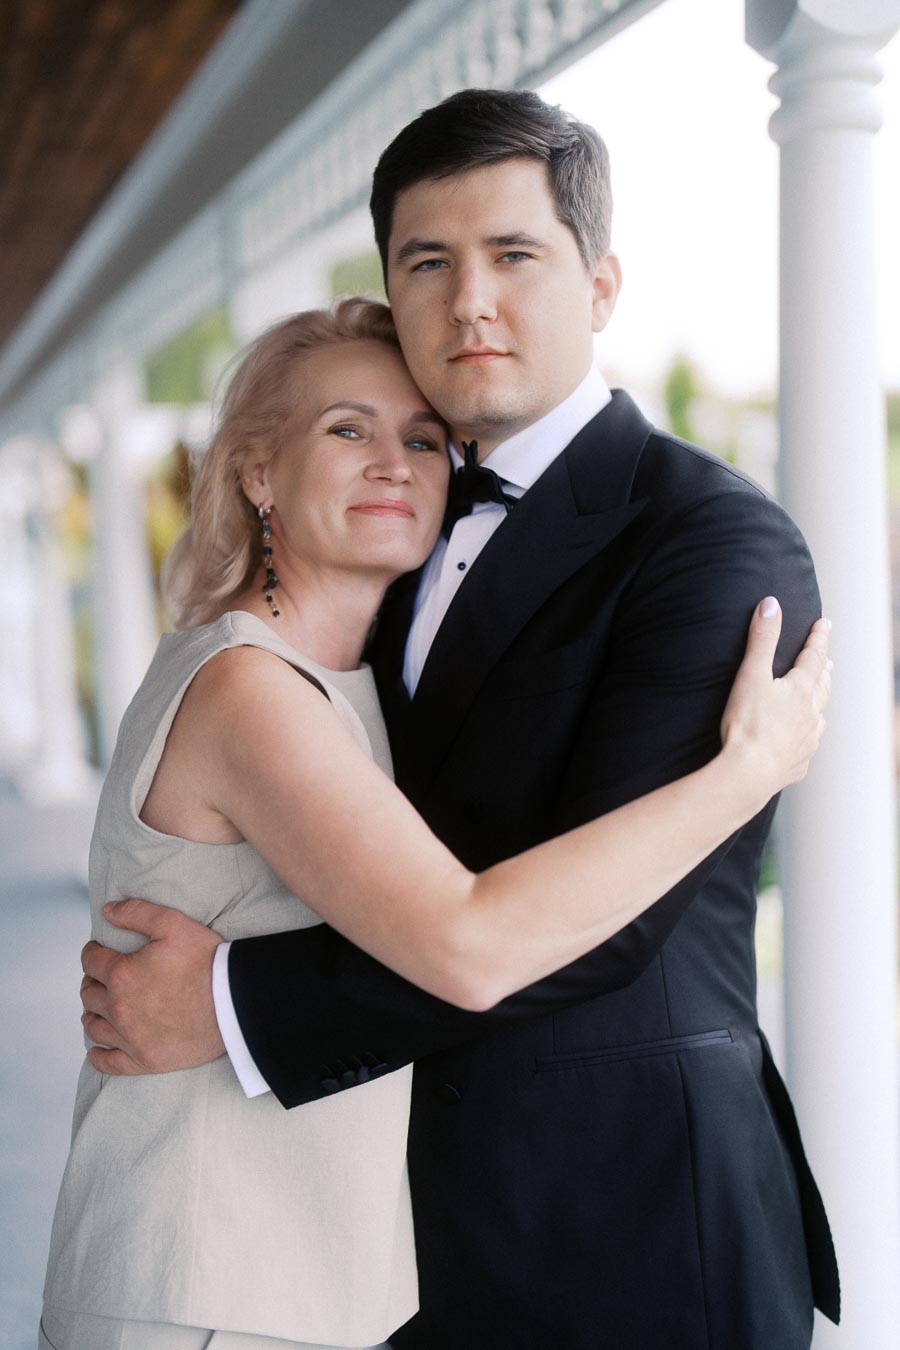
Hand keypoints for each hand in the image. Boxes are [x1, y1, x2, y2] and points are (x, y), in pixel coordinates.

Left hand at [80, 899, 225, 1074]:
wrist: (234, 1002)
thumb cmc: (207, 963)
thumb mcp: (173, 924)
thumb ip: (136, 913)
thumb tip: (107, 911)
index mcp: (122, 975)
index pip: (91, 961)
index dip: (93, 952)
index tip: (98, 951)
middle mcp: (119, 1008)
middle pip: (89, 994)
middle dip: (93, 981)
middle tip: (102, 976)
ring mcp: (130, 1038)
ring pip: (94, 1026)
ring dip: (93, 1013)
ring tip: (101, 1007)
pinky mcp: (144, 1060)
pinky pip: (109, 1062)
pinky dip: (99, 1055)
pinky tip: (97, 1049)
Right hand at [720, 598, 830, 800]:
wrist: (748, 774)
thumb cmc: (747, 724)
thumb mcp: (750, 675)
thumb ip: (761, 639)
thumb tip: (771, 605)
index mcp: (800, 690)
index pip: (814, 657)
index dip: (818, 639)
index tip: (824, 625)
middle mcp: (810, 715)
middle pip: (821, 687)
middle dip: (823, 671)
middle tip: (827, 661)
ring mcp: (806, 741)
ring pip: (818, 718)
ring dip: (818, 705)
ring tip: (817, 700)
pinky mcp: (796, 765)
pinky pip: (806, 749)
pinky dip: (806, 740)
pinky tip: (800, 743)